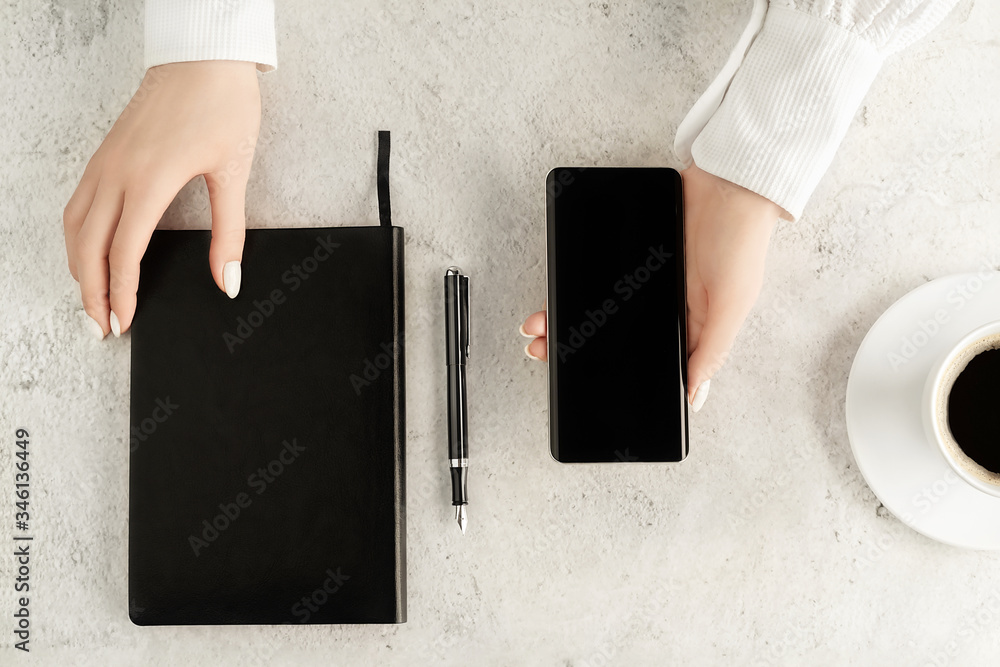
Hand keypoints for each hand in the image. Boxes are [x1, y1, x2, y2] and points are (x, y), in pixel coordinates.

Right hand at [63, 60, 261, 338]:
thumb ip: (230, 234)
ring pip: (74, 226)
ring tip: (92, 301)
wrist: (203, 55)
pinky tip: (87, 254)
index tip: (125, 322)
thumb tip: (228, 281)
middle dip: (92, 293)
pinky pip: (77, 203)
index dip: (123, 294)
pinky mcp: (104, 153)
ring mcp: (105, 161)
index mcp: (149, 181)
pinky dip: (76, 237)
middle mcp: (117, 173)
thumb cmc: (223, 107)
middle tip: (101, 328)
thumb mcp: (234, 173)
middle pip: (88, 247)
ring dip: (78, 268)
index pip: (124, 253)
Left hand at [519, 163, 782, 412]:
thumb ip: (711, 352)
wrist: (729, 185)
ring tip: (538, 325)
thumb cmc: (743, 243)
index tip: (575, 379)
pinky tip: (556, 294)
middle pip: (613, 334)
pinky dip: (577, 283)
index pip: (644, 360)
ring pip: (599, 305)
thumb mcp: (732, 305)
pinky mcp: (633, 256)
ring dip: (568, 314)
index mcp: (689, 327)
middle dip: (575, 344)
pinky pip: (599, 273)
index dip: (610, 370)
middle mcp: (664, 307)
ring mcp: (646, 281)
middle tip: (541, 351)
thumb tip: (693, 396)